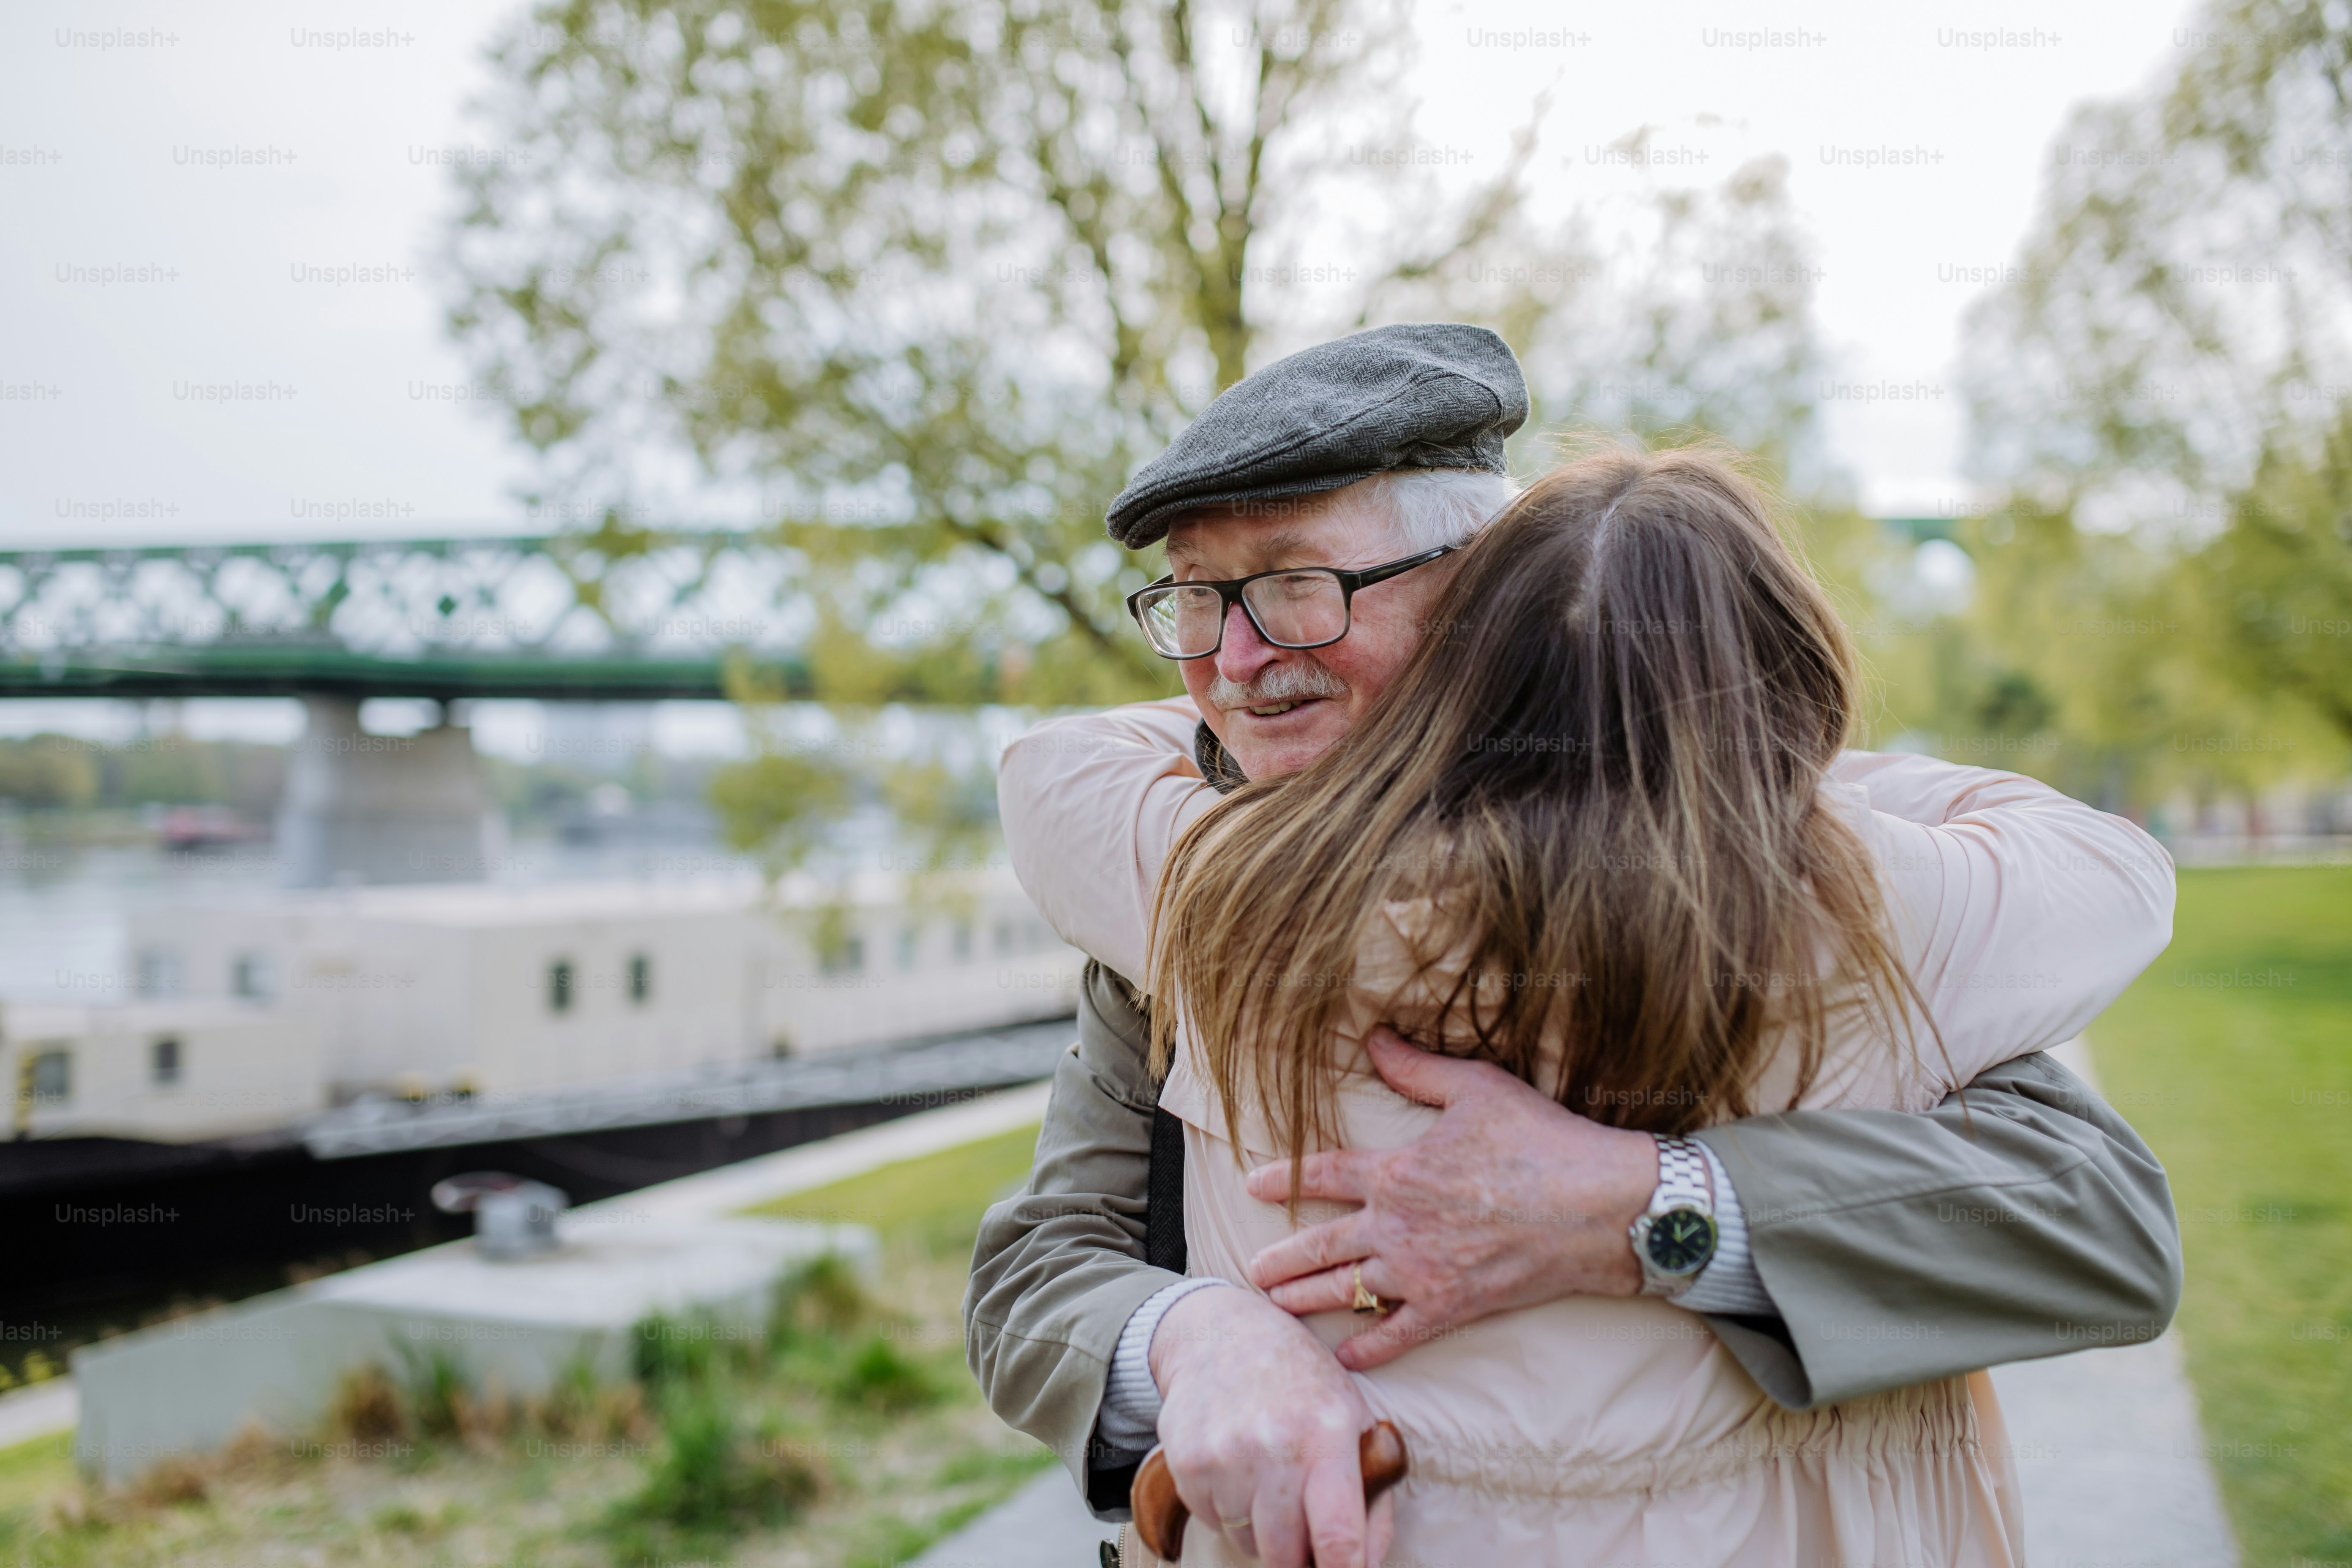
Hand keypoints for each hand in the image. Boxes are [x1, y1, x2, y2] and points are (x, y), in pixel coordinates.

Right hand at [1146, 1285, 1395, 1567]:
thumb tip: (1365, 1562)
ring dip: (1261, 1531)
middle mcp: (1274, 1446)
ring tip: (1267, 1482)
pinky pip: (1212, 1522)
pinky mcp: (1186, 1461)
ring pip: (1247, 1544)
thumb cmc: (1300, 1379)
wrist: (1220, 1331)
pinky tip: (1236, 1468)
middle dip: (1298, 1555)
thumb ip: (1371, 1491)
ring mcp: (1224, 1455)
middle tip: (1303, 1527)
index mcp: (1328, 1435)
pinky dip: (1227, 1511)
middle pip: (1286, 1554)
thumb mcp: (1353, 1417)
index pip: (1338, 1536)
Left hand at [1244, 1027, 1659, 1370]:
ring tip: (1275, 1307)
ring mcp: (1421, 1272)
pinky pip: (1398, 1334)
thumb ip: (1417, 1068)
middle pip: (1321, 1246)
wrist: (1596, 1207)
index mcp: (1396, 1171)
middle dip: (1281, 1260)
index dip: (1284, 1179)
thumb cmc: (1539, 1140)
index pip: (1323, 1174)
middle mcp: (1396, 1226)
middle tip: (1251, 1271)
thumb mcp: (1475, 1088)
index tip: (1252, 1187)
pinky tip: (1343, 1356)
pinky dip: (1368, 1346)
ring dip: (1306, 1300)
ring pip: (1347, 1291)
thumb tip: (1374, 1037)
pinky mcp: (1452, 1306)